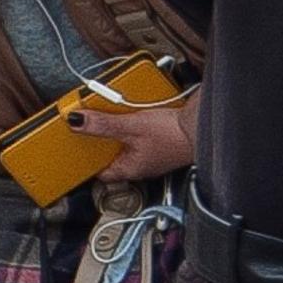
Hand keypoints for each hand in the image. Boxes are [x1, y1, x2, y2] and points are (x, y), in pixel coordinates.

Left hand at [73, 95, 197, 182]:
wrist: (205, 126)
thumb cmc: (174, 136)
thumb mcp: (131, 127)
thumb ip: (102, 125)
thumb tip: (76, 122)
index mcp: (130, 169)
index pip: (101, 172)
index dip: (87, 162)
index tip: (76, 149)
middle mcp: (141, 165)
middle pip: (112, 154)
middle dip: (102, 140)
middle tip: (91, 125)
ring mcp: (153, 153)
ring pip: (127, 142)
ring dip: (118, 129)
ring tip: (111, 114)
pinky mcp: (164, 139)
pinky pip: (141, 132)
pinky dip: (134, 122)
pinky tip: (134, 110)